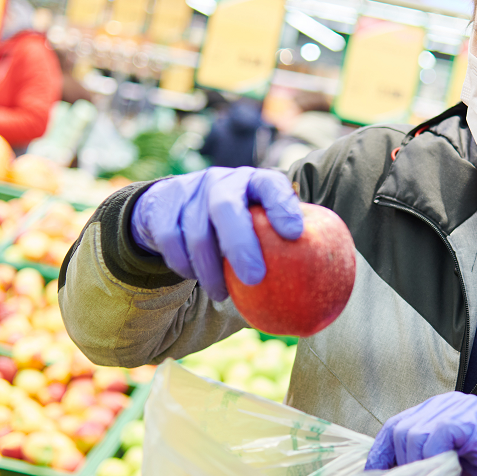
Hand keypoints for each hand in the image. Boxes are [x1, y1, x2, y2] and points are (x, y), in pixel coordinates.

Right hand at [131, 167, 303, 301]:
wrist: (173, 203)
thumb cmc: (233, 221)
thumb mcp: (257, 221)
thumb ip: (279, 243)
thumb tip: (315, 295)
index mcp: (252, 181)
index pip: (270, 185)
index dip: (283, 206)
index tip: (296, 235)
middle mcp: (221, 180)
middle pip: (225, 207)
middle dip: (240, 244)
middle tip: (255, 279)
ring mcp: (188, 191)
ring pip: (195, 232)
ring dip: (209, 269)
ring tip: (223, 295)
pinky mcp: (161, 208)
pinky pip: (170, 242)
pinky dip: (184, 265)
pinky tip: (197, 280)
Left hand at [365, 392, 476, 475]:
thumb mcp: (444, 469)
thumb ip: (419, 462)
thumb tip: (385, 472)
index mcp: (438, 412)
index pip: (396, 425)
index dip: (381, 452)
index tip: (374, 475)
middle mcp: (446, 404)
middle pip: (400, 428)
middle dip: (400, 462)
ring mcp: (459, 408)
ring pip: (413, 433)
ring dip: (416, 464)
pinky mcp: (470, 419)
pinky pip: (435, 435)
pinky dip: (431, 458)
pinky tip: (444, 471)